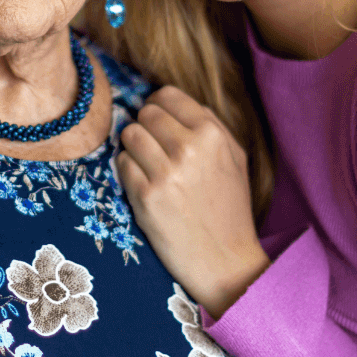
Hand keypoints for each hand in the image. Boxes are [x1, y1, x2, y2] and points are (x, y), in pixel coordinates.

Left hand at [117, 86, 269, 320]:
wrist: (224, 260)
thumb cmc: (229, 208)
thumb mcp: (234, 158)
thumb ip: (209, 124)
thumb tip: (172, 101)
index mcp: (212, 134)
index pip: (167, 95)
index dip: (158, 106)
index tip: (158, 121)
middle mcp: (189, 148)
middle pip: (145, 113)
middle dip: (146, 127)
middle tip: (153, 148)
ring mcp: (166, 172)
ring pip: (129, 134)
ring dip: (134, 148)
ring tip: (148, 166)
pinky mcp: (146, 196)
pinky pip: (122, 163)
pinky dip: (128, 171)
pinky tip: (144, 185)